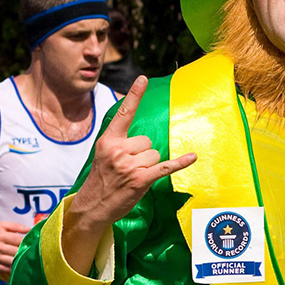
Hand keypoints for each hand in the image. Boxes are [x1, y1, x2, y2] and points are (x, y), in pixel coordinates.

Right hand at [0, 221, 29, 275]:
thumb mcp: (2, 225)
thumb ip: (17, 226)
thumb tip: (31, 229)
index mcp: (0, 235)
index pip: (18, 240)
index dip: (27, 242)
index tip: (33, 244)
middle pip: (16, 251)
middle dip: (25, 252)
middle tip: (31, 252)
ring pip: (12, 261)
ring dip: (20, 261)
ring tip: (26, 259)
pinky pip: (5, 268)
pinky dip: (13, 268)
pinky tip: (18, 266)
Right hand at [70, 76, 196, 232]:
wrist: (92, 207)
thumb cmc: (101, 180)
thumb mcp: (103, 155)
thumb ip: (119, 142)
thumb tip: (143, 139)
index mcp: (108, 141)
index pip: (124, 114)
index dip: (135, 95)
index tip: (143, 78)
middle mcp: (118, 150)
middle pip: (147, 140)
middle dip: (142, 154)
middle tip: (127, 168)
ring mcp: (129, 165)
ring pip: (155, 154)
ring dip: (148, 166)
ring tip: (132, 176)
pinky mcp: (141, 179)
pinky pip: (165, 167)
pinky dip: (180, 163)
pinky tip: (192, 157)